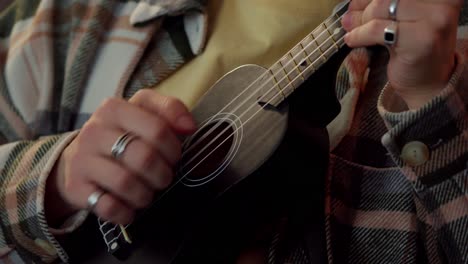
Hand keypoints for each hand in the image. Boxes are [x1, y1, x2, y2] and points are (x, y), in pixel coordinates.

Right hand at [46, 90, 195, 224]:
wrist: (77, 159)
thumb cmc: (120, 135)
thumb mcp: (142, 113)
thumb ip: (169, 110)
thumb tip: (189, 126)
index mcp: (114, 109)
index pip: (158, 129)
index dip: (174, 148)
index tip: (174, 156)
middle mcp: (94, 131)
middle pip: (144, 157)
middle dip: (163, 174)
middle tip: (163, 177)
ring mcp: (82, 160)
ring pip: (126, 183)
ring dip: (146, 195)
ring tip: (148, 193)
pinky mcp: (76, 188)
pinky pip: (108, 206)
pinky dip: (126, 212)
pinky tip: (130, 208)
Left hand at [341, 0, 462, 108]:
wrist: (428, 84)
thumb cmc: (416, 49)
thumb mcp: (405, 19)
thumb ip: (388, 6)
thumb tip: (354, 2)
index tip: (356, 3)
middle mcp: (442, 3)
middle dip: (364, 6)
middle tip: (349, 17)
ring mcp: (434, 20)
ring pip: (381, 8)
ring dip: (360, 20)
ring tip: (350, 27)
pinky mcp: (421, 39)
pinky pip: (378, 29)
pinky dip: (359, 34)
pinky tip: (351, 40)